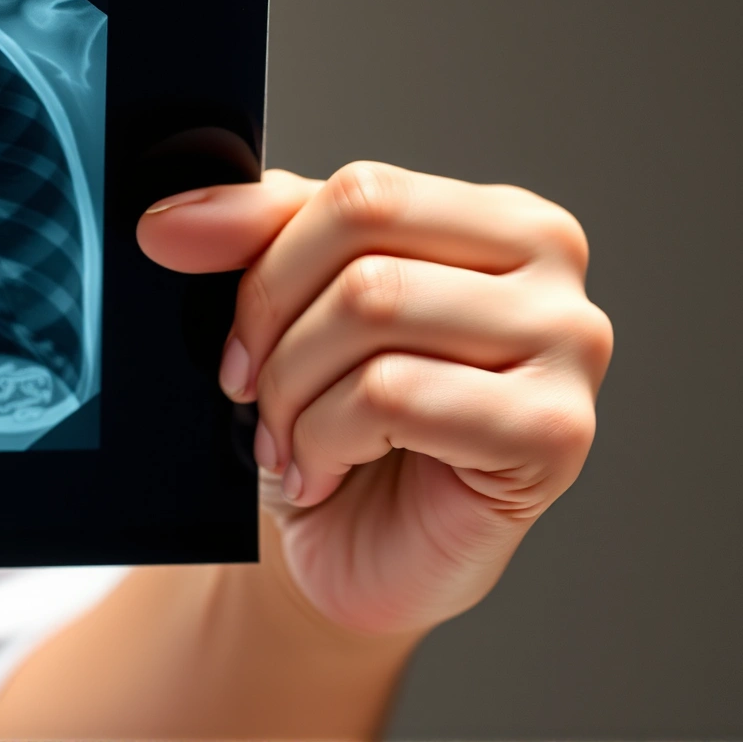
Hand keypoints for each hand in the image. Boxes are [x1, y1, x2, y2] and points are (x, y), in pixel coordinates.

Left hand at [139, 162, 611, 635]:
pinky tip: (328, 472)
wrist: (354, 550)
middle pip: (363, 251)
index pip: (361, 192)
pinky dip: (326, 438)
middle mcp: (553, 269)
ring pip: (373, 311)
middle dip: (274, 330)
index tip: (219, 323)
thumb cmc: (335, 422)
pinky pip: (393, 395)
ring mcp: (570, 348)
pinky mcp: (554, 432)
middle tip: (250, 394)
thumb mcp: (287, 307)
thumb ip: (250, 235)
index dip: (260, 257)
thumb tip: (173, 216)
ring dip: (293, 393)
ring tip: (291, 440)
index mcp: (500, 218)